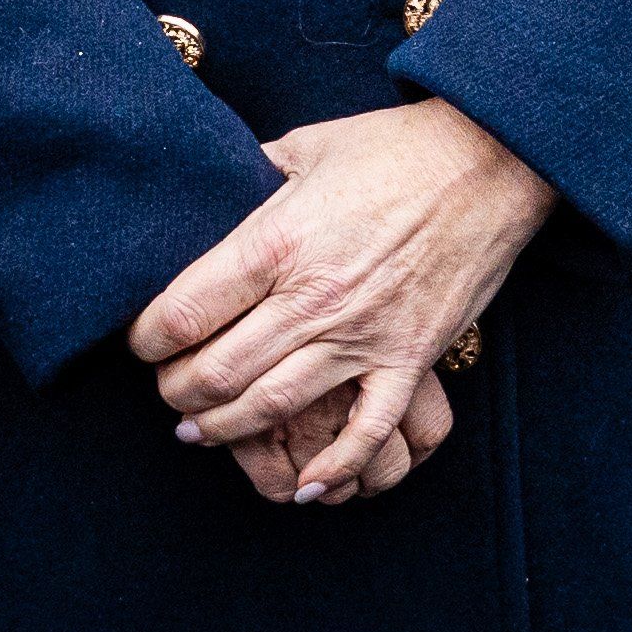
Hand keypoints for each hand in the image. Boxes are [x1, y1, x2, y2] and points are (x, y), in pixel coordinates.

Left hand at [127, 98, 554, 505]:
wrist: (489, 160)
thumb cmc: (393, 148)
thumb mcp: (305, 146)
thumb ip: (251, 176)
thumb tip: (208, 188)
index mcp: (277, 239)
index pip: (185, 309)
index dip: (149, 337)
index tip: (142, 342)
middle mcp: (313, 296)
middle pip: (218, 370)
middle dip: (176, 394)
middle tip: (166, 395)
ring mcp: (363, 334)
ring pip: (273, 406)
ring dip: (226, 431)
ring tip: (200, 434)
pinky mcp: (409, 357)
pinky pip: (368, 430)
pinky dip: (335, 466)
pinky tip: (305, 485)